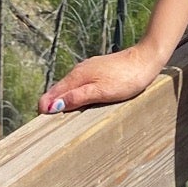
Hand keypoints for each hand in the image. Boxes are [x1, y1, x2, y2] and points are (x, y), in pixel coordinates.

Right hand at [38, 40, 162, 114]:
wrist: (146, 60)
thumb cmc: (126, 78)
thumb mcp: (101, 92)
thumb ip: (77, 98)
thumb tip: (52, 106)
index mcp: (77, 76)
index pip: (51, 95)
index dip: (44, 109)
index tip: (41, 126)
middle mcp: (79, 71)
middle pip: (57, 91)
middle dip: (50, 107)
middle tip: (46, 127)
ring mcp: (89, 70)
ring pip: (68, 88)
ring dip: (62, 101)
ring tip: (59, 118)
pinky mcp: (98, 71)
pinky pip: (79, 85)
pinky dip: (74, 96)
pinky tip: (78, 104)